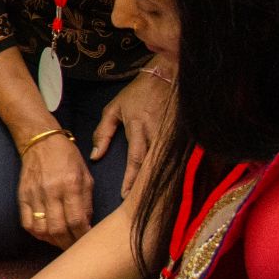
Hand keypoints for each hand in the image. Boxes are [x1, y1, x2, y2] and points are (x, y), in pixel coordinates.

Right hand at [18, 132, 93, 247]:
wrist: (40, 142)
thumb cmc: (67, 158)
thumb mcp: (85, 176)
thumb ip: (87, 201)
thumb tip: (86, 224)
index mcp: (70, 184)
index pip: (77, 219)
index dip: (82, 235)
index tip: (87, 241)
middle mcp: (51, 191)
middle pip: (58, 229)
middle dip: (68, 243)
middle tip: (75, 247)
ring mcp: (34, 194)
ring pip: (42, 230)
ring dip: (52, 241)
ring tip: (61, 242)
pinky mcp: (22, 196)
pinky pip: (27, 223)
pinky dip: (37, 234)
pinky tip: (46, 234)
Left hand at [90, 64, 173, 196]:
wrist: (166, 74)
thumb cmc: (137, 93)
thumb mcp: (114, 109)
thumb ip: (103, 133)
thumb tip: (96, 156)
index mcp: (138, 128)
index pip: (135, 159)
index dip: (131, 179)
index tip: (126, 196)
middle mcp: (157, 132)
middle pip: (152, 164)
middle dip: (146, 184)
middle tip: (141, 203)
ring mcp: (172, 132)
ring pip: (167, 160)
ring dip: (161, 178)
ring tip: (157, 198)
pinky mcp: (182, 132)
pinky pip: (178, 154)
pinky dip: (175, 168)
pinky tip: (173, 182)